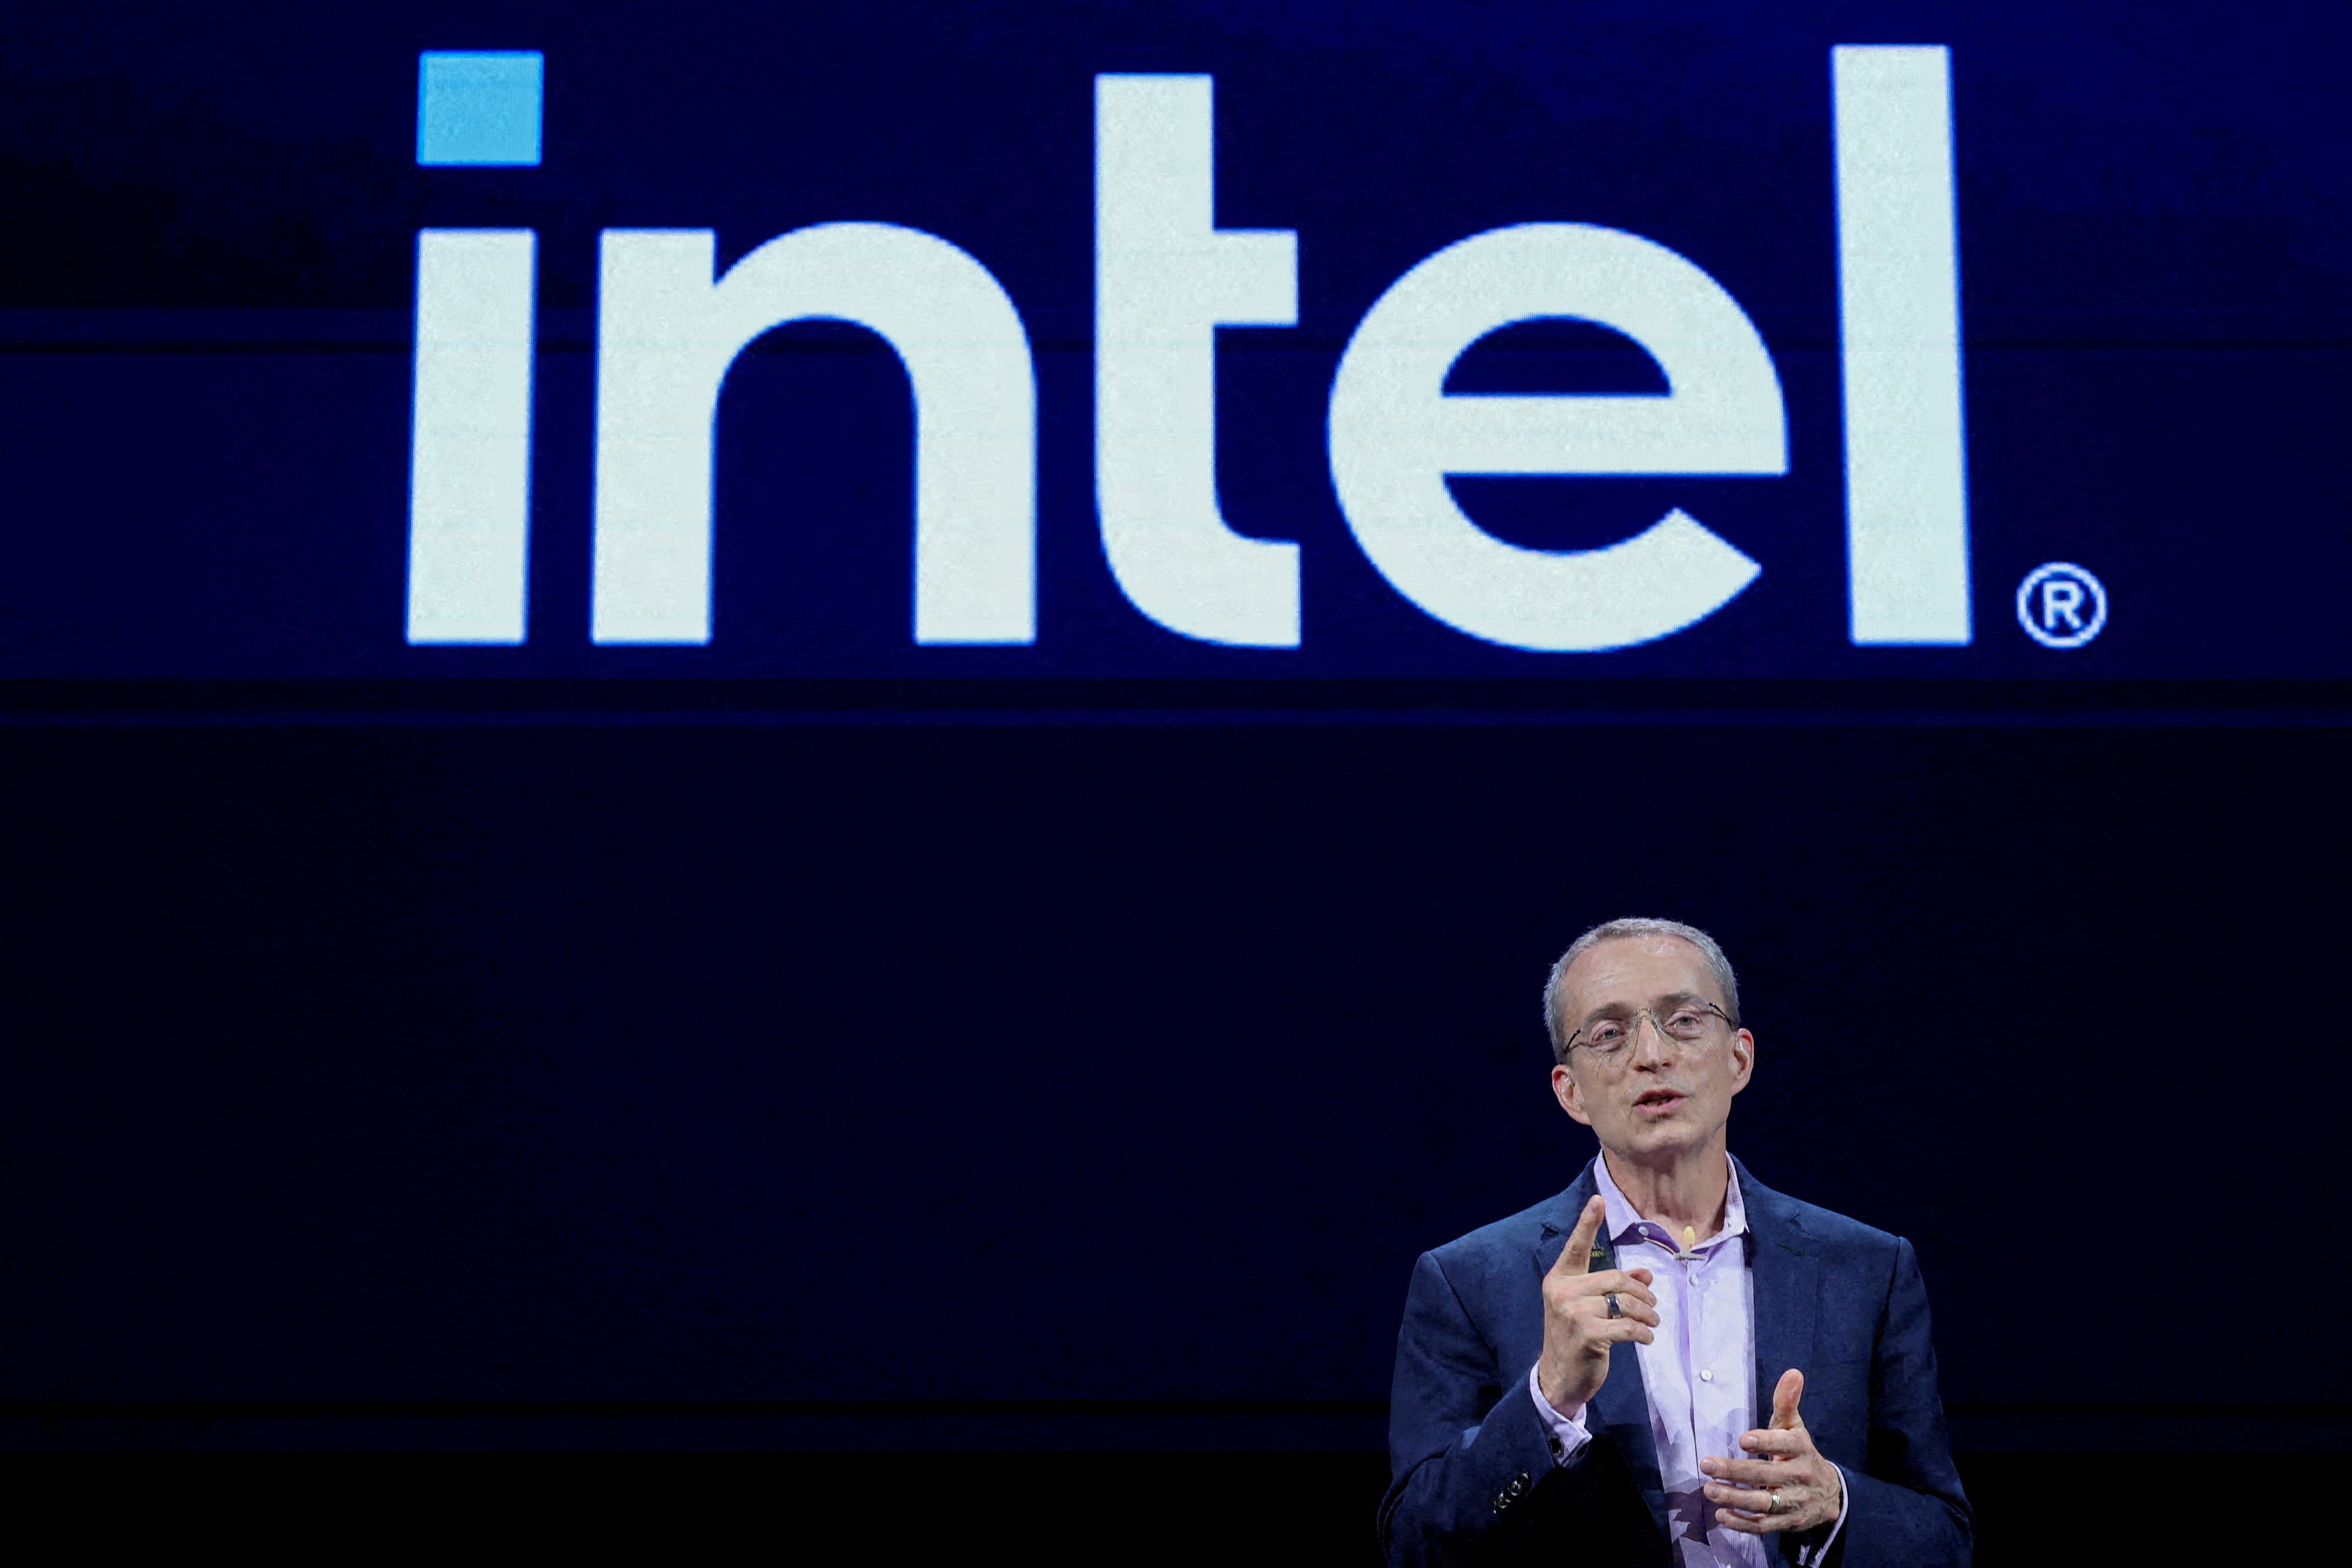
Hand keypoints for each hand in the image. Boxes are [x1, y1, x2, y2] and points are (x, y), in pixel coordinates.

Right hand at [1535, 1195, 1657, 1413]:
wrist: (1558, 1378)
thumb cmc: (1576, 1338)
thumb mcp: (1590, 1309)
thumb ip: (1614, 1288)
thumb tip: (1646, 1274)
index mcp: (1560, 1280)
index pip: (1577, 1247)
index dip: (1588, 1222)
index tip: (1598, 1199)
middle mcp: (1563, 1292)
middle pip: (1615, 1278)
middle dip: (1641, 1292)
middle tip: (1653, 1306)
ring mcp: (1572, 1313)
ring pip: (1624, 1302)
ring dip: (1646, 1314)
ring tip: (1653, 1323)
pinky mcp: (1586, 1335)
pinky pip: (1627, 1327)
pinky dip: (1642, 1333)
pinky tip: (1646, 1338)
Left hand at [1701, 1369, 1843, 1534]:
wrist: (1830, 1494)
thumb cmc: (1801, 1454)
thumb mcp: (1795, 1428)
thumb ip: (1787, 1402)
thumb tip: (1793, 1372)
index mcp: (1801, 1449)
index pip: (1786, 1444)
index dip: (1766, 1441)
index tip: (1742, 1440)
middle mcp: (1799, 1477)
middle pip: (1767, 1475)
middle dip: (1736, 1471)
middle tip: (1707, 1464)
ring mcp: (1793, 1502)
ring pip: (1763, 1503)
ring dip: (1735, 1498)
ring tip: (1709, 1490)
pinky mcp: (1787, 1522)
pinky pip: (1764, 1525)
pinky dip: (1743, 1523)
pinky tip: (1722, 1515)